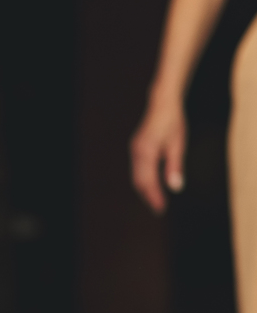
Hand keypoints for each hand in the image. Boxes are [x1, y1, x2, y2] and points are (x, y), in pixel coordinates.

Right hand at [130, 91, 186, 213]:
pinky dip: (143, 180)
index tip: (161, 209)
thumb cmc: (172, 121)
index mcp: (146, 151)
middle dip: (148, 196)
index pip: (148, 181)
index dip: (154, 196)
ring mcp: (134, 150)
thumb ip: (175, 167)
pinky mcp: (136, 149)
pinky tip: (152, 186)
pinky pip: (137, 169)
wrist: (162, 103)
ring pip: (136, 176)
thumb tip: (175, 187)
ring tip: (156, 201)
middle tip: (159, 210)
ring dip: (145, 190)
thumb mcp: (178, 144)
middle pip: (139, 181)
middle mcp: (136, 152)